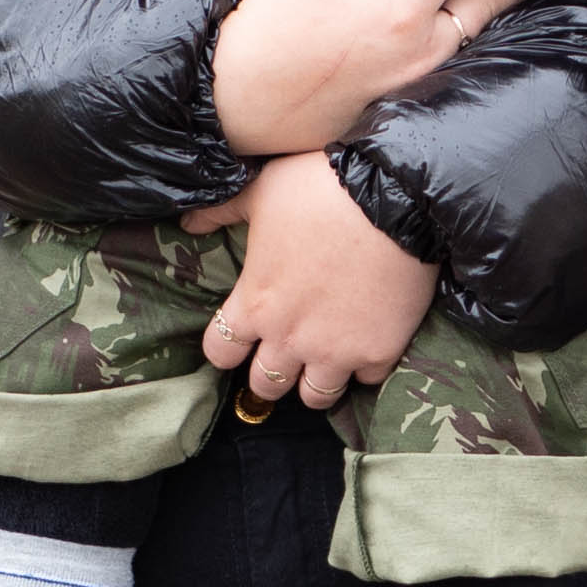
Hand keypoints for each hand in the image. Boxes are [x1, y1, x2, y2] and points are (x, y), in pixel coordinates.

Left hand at [187, 148, 438, 407]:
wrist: (398, 198)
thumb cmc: (323, 190)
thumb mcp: (262, 189)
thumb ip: (221, 211)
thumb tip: (188, 222)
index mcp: (255, 305)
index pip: (220, 353)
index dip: (228, 347)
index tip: (243, 336)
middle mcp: (289, 339)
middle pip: (265, 385)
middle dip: (273, 371)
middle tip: (289, 350)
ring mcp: (336, 351)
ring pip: (314, 396)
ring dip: (316, 380)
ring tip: (326, 360)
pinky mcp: (379, 351)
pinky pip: (367, 379)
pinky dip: (367, 364)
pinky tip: (371, 342)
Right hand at [211, 0, 549, 154]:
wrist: (237, 117)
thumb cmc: (267, 43)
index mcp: (406, 15)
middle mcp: (426, 50)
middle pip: (488, 2)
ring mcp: (418, 79)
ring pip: (474, 32)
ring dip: (499, 2)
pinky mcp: (403, 97)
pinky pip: (453, 56)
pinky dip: (471, 30)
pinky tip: (469, 17)